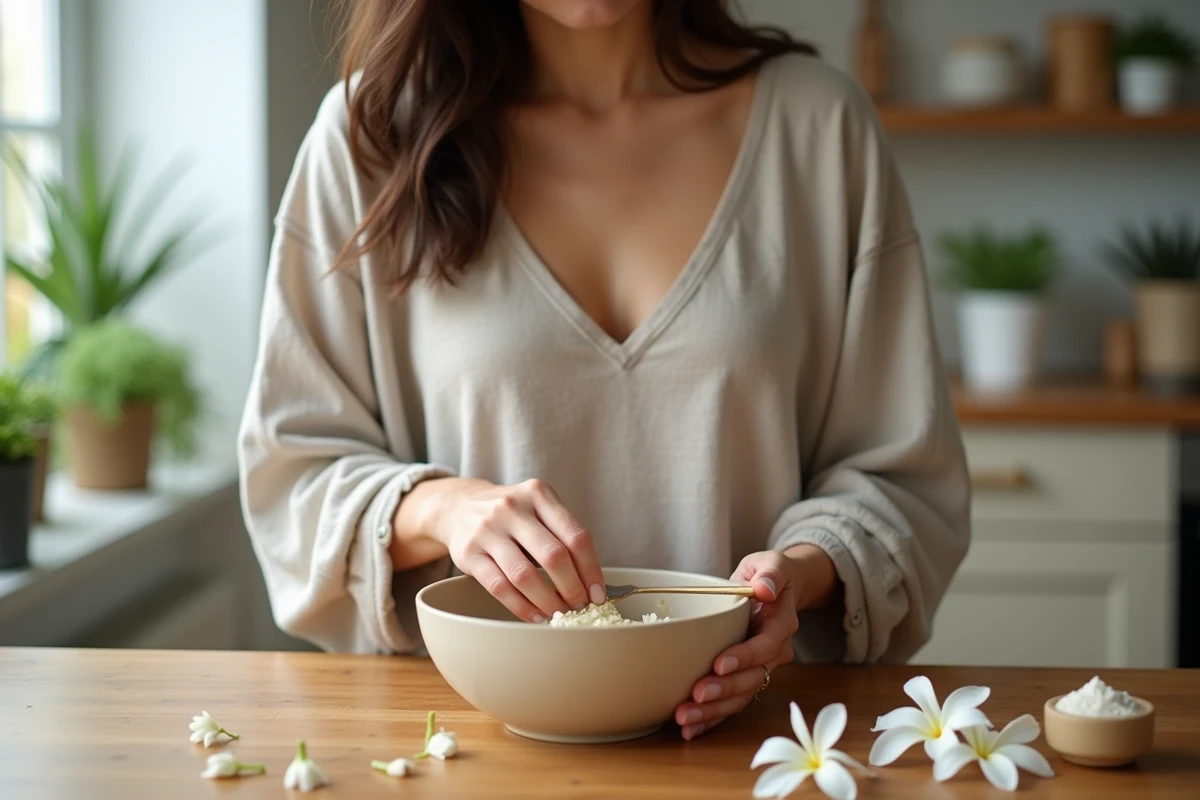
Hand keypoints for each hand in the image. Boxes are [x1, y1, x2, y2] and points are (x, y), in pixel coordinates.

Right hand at [397, 477, 605, 622]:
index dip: (591, 569)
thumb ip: (562, 534)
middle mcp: (513, 508)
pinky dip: (522, 607)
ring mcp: (488, 530)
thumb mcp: (538, 508)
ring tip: (559, 614)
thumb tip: (591, 582)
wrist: (459, 506)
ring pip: (525, 576)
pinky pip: (500, 587)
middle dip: (572, 588)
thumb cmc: (512, 514)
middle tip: (580, 606)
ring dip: (548, 601)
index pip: (576, 535)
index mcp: (539, 495)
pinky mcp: (469, 553)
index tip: (598, 593)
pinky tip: (535, 616)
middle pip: (553, 556)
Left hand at [674, 550, 799, 740]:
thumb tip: (765, 589)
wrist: (775, 589)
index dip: (744, 657)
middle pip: (751, 678)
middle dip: (723, 690)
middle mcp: (774, 653)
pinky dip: (711, 718)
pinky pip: (731, 703)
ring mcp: (760, 669)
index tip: (719, 664)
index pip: (765, 646)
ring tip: (685, 718)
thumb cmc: (769, 574)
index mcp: (781, 625)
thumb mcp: (772, 563)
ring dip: (713, 711)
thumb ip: (770, 573)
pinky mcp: (744, 678)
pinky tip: (689, 729)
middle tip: (695, 696)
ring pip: (740, 696)